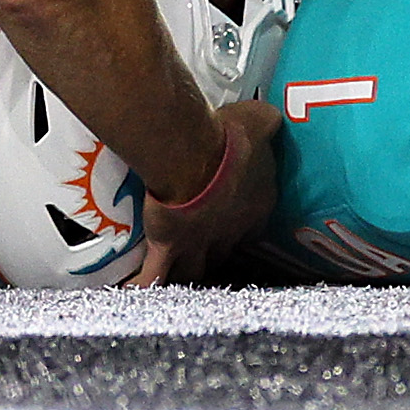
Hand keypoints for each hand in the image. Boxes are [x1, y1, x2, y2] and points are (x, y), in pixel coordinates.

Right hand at [132, 100, 280, 286]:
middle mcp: (232, 233)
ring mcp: (201, 244)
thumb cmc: (229, 137)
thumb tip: (274, 119)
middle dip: (216, 250)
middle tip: (204, 246)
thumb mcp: (258, 121)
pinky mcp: (169, 248)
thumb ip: (267, 124)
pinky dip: (147, 284)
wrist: (192, 154)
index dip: (244, 224)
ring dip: (188, 273)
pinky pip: (156, 275)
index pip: (255, 225)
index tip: (235, 217)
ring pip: (197, 270)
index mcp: (256, 207)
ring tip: (176, 276)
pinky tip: (135, 290)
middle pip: (225, 250)